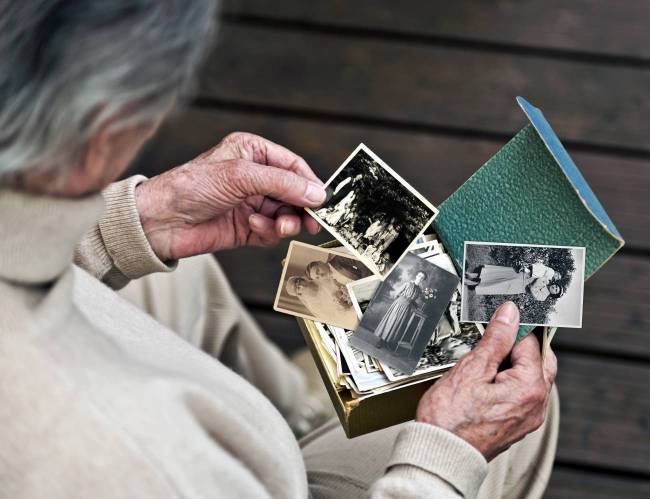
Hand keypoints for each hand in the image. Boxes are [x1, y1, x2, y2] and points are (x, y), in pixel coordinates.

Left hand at [134, 132, 325, 260]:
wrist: (160, 221)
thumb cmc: (191, 187)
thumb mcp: (240, 177)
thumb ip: (282, 184)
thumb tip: (317, 193)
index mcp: (252, 152)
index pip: (293, 166)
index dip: (309, 183)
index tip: (322, 201)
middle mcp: (254, 176)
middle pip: (293, 192)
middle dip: (301, 207)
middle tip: (311, 223)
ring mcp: (251, 202)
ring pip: (285, 214)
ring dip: (285, 222)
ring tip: (280, 226)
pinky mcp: (246, 227)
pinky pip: (271, 231)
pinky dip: (268, 231)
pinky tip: (254, 226)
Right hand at [415, 301, 556, 460]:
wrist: (440, 452)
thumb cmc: (451, 418)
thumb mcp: (472, 368)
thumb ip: (496, 339)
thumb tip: (509, 315)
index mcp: (530, 387)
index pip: (530, 342)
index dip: (512, 327)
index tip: (497, 320)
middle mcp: (536, 405)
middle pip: (540, 360)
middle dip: (520, 344)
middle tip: (496, 336)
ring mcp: (527, 418)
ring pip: (531, 378)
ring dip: (515, 363)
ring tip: (485, 360)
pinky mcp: (516, 426)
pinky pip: (522, 395)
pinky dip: (511, 382)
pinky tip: (487, 381)